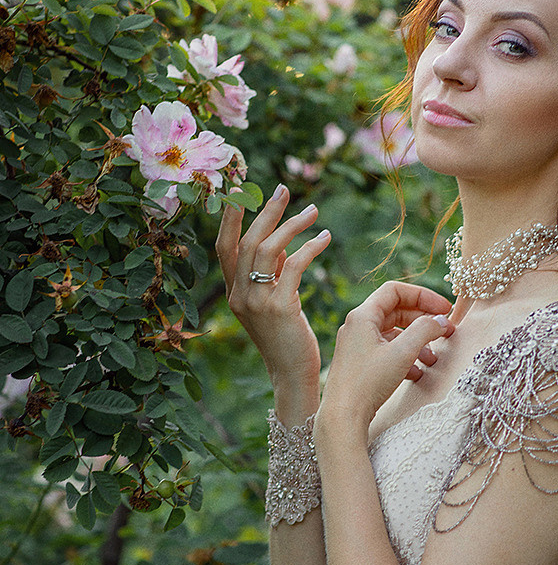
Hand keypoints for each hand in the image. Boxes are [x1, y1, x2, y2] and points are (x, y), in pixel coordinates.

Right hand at [215, 184, 330, 396]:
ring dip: (292, 224)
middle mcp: (239, 296)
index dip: (229, 217)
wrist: (292, 375)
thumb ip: (272, 274)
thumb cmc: (286, 339)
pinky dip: (310, 247)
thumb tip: (281, 243)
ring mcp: (257, 302)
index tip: (238, 190)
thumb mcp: (273, 303)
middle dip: (266, 211)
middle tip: (283, 189)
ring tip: (313, 211)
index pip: (224, 247)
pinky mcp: (280, 308)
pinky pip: (294, 266)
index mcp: (233, 294)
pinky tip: (325, 238)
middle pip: (247, 241)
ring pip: (269, 249)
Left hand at [316, 281, 453, 439]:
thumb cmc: (368, 382)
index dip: (423, 296)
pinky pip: (387, 352)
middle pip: (396, 311)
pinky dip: (405, 358)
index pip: (395, 291)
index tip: (444, 309)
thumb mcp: (402, 353)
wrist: (343, 417)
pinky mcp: (360, 365)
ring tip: (433, 358)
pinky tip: (418, 374)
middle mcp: (357, 327)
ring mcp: (357, 346)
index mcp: (362, 316)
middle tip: (445, 332)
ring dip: (416, 342)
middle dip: (422, 321)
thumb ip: (425, 330)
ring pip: (393, 334)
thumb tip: (442, 321)